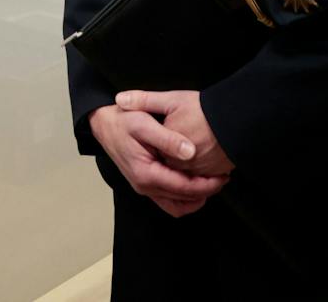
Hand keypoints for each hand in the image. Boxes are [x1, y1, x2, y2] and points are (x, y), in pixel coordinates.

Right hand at [88, 102, 226, 216]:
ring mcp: (145, 188)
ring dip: (196, 197)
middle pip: (183, 200)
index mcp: (146, 174)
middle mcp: (145, 186)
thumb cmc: (123, 121)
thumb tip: (191, 152)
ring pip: (177, 206)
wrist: (104, 124)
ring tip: (212, 181)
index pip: (184, 188)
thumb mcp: (144, 123)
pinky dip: (185, 196)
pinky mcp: (146, 184)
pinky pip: (169, 200)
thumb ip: (168, 139)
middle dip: (206, 191)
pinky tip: (194, 182)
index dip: (207, 185)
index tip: (224, 176)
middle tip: (223, 178)